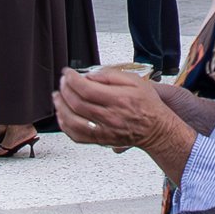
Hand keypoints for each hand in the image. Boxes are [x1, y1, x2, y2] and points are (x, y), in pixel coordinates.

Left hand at [53, 65, 186, 165]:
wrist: (156, 129)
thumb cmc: (147, 105)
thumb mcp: (135, 81)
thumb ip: (111, 76)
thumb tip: (90, 76)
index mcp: (118, 99)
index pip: (86, 88)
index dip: (72, 79)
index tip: (68, 73)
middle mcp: (109, 117)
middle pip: (77, 103)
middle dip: (65, 89)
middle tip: (63, 82)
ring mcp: (103, 130)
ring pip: (73, 121)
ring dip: (60, 107)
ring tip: (57, 97)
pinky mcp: (100, 140)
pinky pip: (76, 136)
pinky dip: (65, 125)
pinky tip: (63, 115)